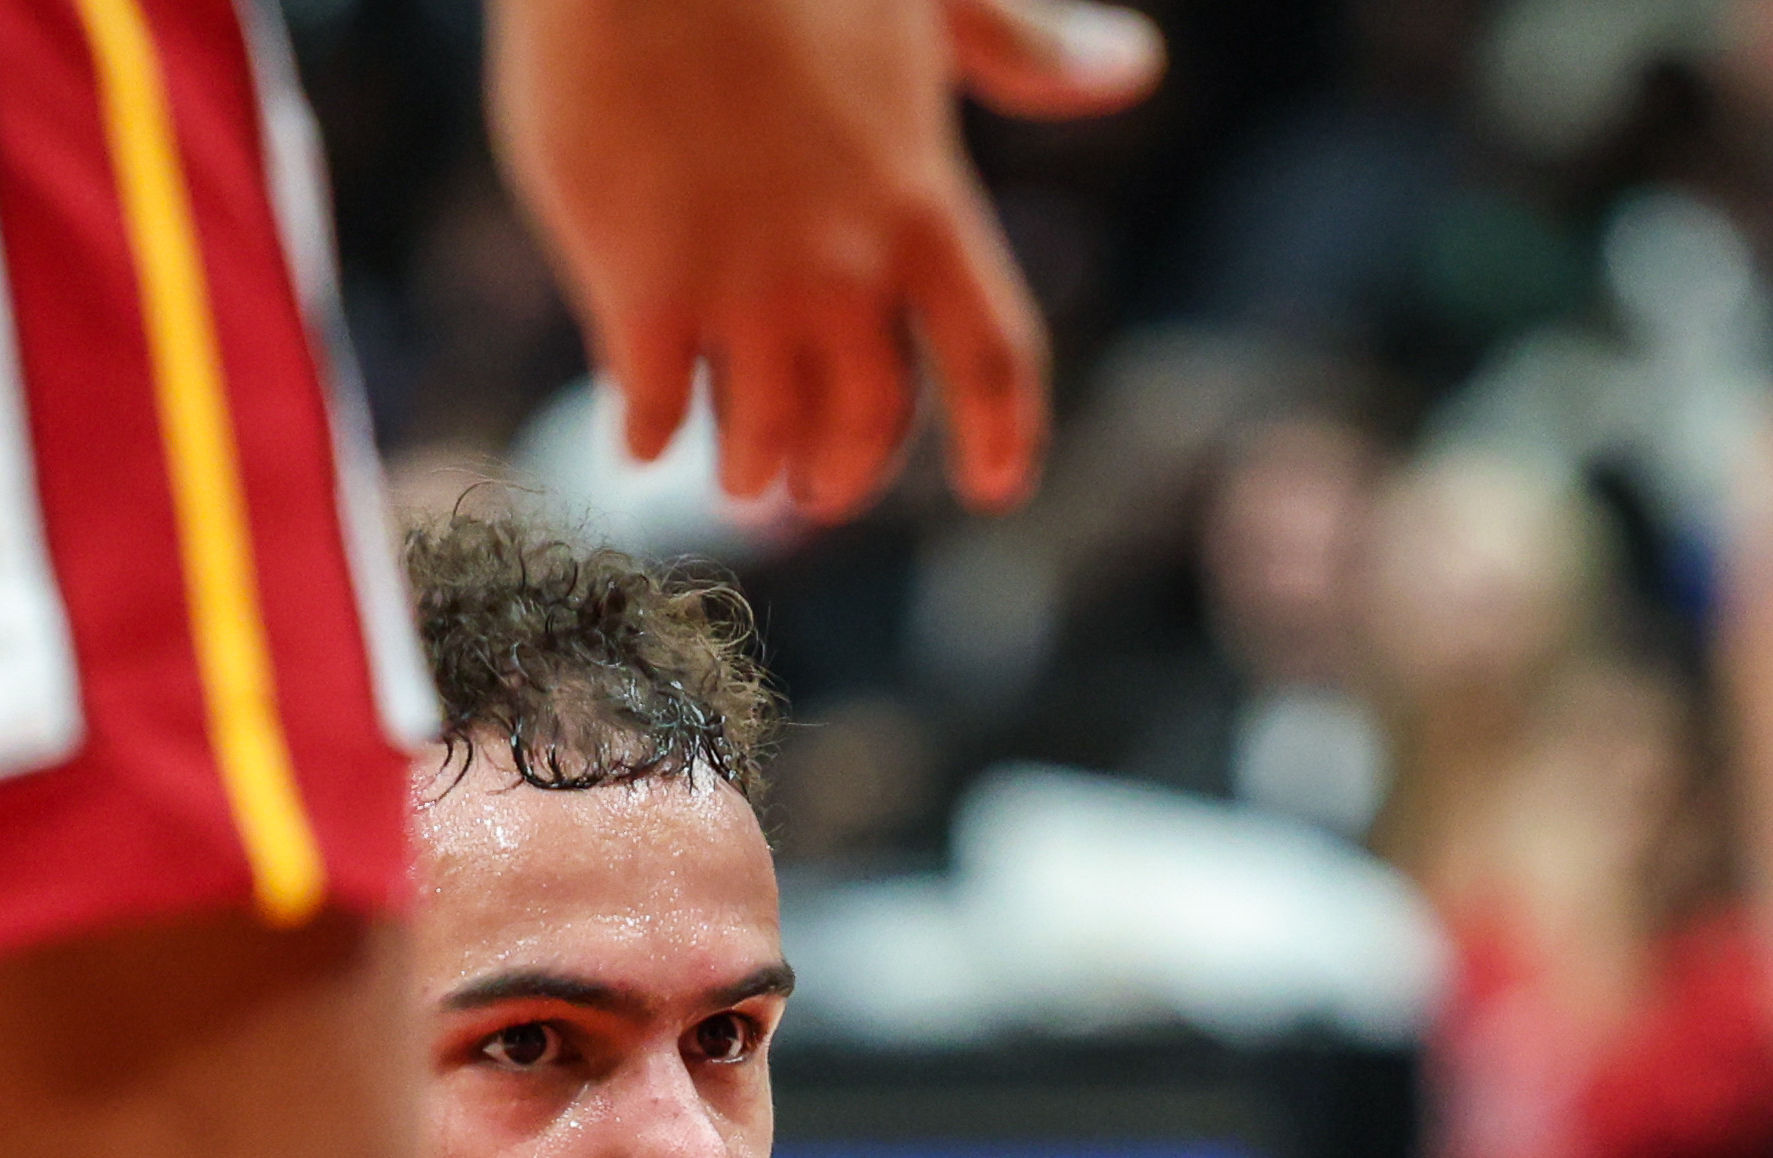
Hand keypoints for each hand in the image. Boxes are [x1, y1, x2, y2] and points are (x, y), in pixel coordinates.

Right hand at [484, 0, 1162, 519]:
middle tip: (819, 490)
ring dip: (752, 470)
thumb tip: (1134, 67)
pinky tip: (638, 441)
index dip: (1002, 435)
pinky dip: (648, 439)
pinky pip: (654, 410)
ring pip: (763, 434)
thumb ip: (1023, 52)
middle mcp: (846, 271)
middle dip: (847, 471)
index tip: (996, 487)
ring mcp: (744, 289)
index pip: (992, 358)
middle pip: (868, 420)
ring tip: (736, 477)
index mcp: (923, 207)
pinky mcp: (642, 290)